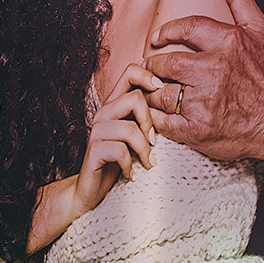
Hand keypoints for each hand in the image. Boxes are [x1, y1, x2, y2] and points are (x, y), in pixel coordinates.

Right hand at [70, 63, 160, 218]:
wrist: (91, 190)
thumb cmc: (117, 161)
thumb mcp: (135, 136)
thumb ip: (145, 118)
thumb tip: (172, 105)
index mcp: (114, 104)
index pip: (130, 72)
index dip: (148, 76)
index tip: (160, 91)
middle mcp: (103, 113)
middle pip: (135, 98)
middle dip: (150, 122)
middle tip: (153, 143)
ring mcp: (96, 131)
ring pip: (131, 128)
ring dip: (144, 149)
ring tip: (146, 162)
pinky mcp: (94, 151)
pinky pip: (121, 151)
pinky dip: (130, 164)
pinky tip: (129, 172)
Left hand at [144, 0, 263, 162]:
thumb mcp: (259, 30)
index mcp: (226, 43)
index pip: (184, 28)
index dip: (165, 32)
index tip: (157, 39)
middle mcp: (213, 71)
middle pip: (165, 63)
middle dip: (155, 66)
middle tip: (153, 68)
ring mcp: (204, 101)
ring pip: (160, 93)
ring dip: (155, 93)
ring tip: (159, 91)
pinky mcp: (198, 128)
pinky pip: (164, 121)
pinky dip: (160, 118)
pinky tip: (166, 114)